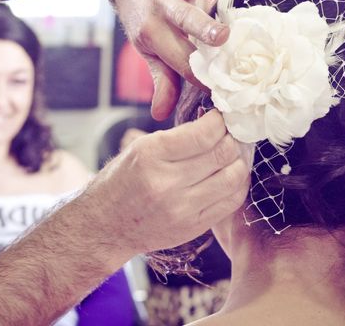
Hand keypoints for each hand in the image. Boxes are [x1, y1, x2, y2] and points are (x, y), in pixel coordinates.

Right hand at [80, 109, 251, 263]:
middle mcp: (167, 183)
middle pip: (222, 153)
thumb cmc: (121, 181)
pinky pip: (231, 202)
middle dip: (232, 138)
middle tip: (231, 132)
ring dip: (239, 161)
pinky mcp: (193, 227)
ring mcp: (182, 208)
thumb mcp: (139, 149)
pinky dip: (237, 184)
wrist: (105, 226)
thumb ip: (176, 137)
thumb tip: (213, 124)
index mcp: (151, 156)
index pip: (204, 134)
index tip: (221, 116)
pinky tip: (231, 174)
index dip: (220, 121)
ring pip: (232, 178)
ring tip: (233, 153)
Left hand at [106, 0, 231, 119]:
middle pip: (183, 20)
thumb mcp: (147, 48)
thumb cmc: (142, 13)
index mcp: (153, 34)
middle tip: (221, 38)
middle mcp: (161, 7)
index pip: (181, 58)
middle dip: (201, 28)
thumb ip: (161, 79)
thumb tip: (163, 116)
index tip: (226, 86)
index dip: (202, 73)